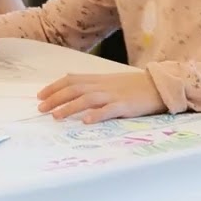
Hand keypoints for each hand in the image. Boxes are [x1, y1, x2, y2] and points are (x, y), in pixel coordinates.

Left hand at [37, 71, 167, 122]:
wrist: (160, 85)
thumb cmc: (134, 86)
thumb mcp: (111, 82)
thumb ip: (93, 85)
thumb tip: (72, 89)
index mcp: (98, 79)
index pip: (71, 79)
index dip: (54, 87)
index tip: (40, 96)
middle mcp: (103, 85)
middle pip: (75, 88)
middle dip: (55, 98)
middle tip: (41, 109)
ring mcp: (114, 95)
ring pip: (87, 98)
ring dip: (70, 107)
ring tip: (56, 116)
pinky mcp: (126, 106)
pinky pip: (109, 110)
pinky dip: (97, 114)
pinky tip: (86, 121)